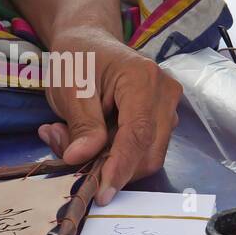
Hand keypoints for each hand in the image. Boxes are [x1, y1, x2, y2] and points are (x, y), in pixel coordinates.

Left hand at [38, 30, 180, 203]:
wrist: (88, 42)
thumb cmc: (78, 58)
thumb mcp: (69, 88)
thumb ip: (80, 124)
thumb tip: (80, 159)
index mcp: (143, 79)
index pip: (138, 134)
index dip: (120, 167)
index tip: (102, 192)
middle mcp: (164, 94)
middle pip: (148, 151)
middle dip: (111, 166)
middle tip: (68, 155)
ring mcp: (167, 108)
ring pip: (146, 155)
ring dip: (109, 161)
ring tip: (72, 139)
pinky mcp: (160, 121)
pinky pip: (141, 150)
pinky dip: (114, 155)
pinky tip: (89, 139)